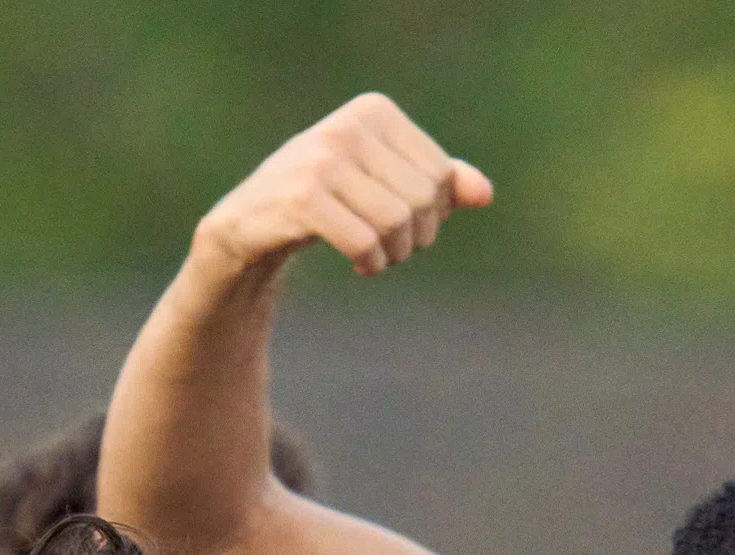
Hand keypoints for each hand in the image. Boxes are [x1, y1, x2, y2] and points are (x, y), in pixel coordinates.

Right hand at [196, 92, 493, 277]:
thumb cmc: (327, 200)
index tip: (406, 219)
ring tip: (375, 255)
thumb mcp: (384, 183)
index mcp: (373, 110)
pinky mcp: (302, 198)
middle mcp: (347, 125)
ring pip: (398, 222)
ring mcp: (321, 159)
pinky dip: (371, 263)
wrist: (251, 224)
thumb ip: (439, 184)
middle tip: (392, 245)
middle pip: (423, 199)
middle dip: (417, 237)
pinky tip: (360, 264)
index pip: (441, 174)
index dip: (436, 212)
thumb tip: (484, 193)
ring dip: (394, 254)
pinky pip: (366, 242)